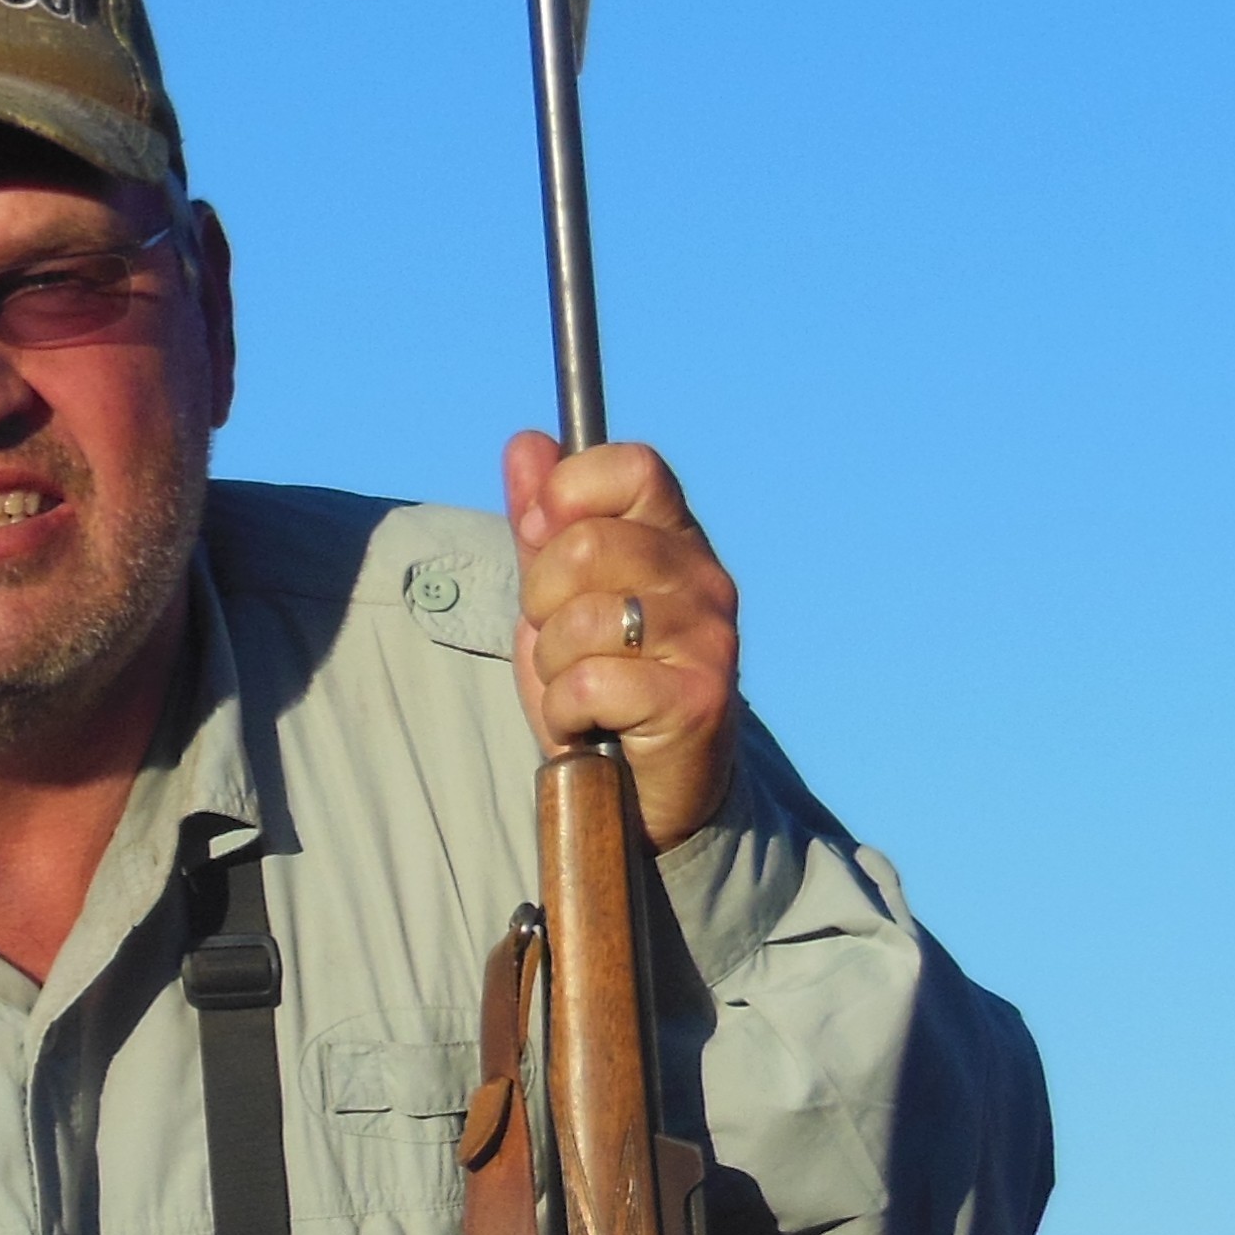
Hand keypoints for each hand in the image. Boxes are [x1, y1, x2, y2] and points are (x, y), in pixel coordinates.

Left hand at [501, 432, 737, 847]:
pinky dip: (567, 712)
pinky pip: (593, 683)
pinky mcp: (699, 700)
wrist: (643, 791)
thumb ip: (541, 524)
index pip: (631, 467)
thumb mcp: (556, 599)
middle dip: (542, 600)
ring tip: (580, 689)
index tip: (542, 540)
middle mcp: (703, 578)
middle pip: (587, 543)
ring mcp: (708, 638)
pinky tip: (590, 725)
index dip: (568, 496)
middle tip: (561, 641)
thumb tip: (526, 442)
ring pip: (583, 618)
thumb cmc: (601, 687)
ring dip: (555, 665)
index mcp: (673, 538)